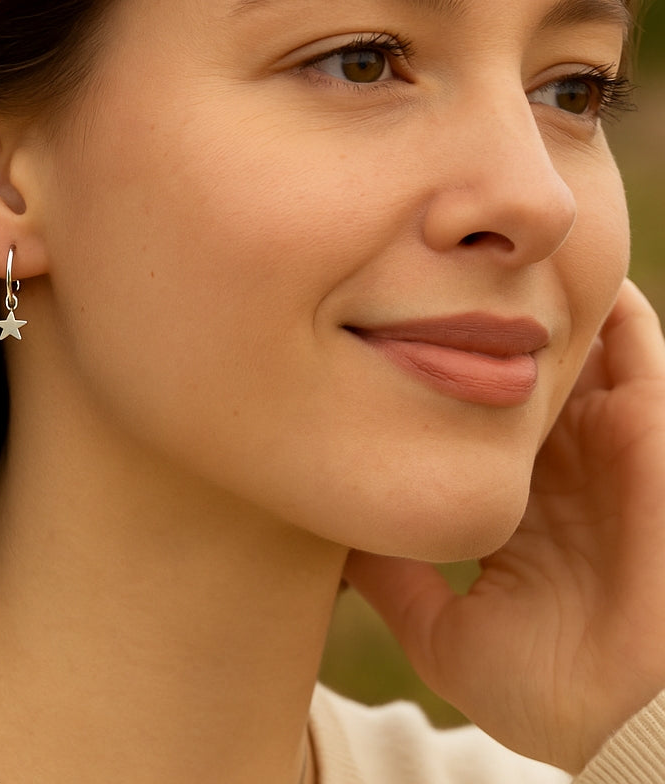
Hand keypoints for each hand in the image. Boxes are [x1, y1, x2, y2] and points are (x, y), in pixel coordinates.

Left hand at [344, 279, 664, 771]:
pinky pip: (629, 338)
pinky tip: (539, 259)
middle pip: (509, 365)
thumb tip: (325, 539)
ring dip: (524, 296)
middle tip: (400, 266)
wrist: (641, 712)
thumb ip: (389, 579)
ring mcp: (605, 432)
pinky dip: (596, 297)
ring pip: (563, 338)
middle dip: (465, 320)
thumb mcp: (440, 632)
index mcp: (514, 494)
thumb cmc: (552, 689)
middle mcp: (558, 457)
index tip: (361, 331)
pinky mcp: (650, 417)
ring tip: (462, 246)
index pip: (466, 414)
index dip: (423, 374)